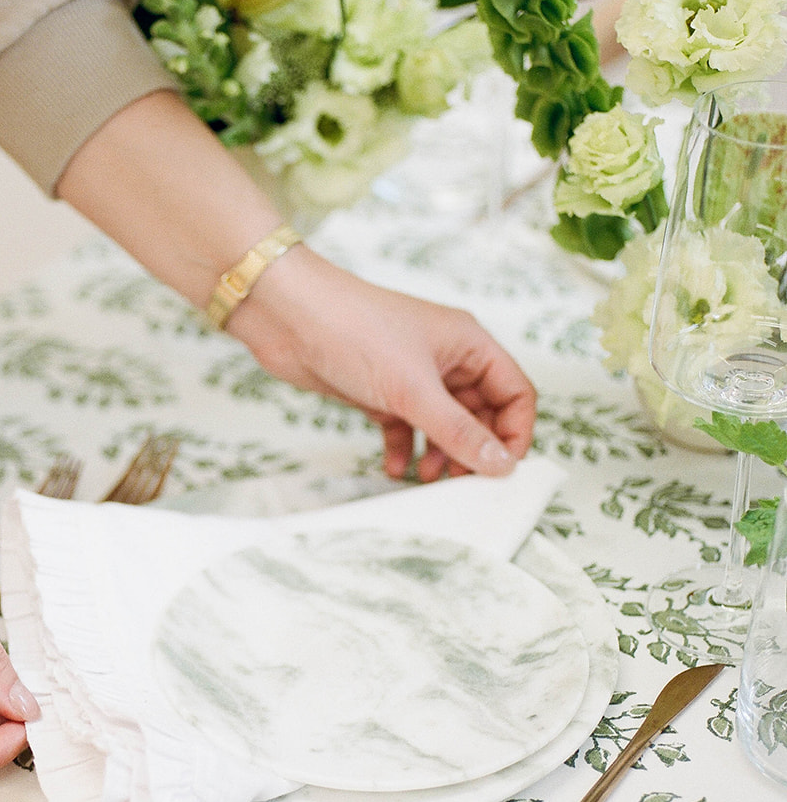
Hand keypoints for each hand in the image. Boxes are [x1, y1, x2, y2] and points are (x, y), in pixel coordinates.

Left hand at [230, 247, 535, 481]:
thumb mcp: (413, 389)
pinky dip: (403, 449)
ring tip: (427, 480)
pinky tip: (393, 469)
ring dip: (440, 455)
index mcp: (468, 344)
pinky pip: (404, 427)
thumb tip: (502, 465)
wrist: (287, 315)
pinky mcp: (380, 391)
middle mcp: (445, 359)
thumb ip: (459, 431)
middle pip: (481, 414)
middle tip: (463, 485)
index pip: (515, 392)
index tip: (503, 470)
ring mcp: (411, 375)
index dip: (516, 432)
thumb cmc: (353, 331)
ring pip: (442, 425)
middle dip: (475, 450)